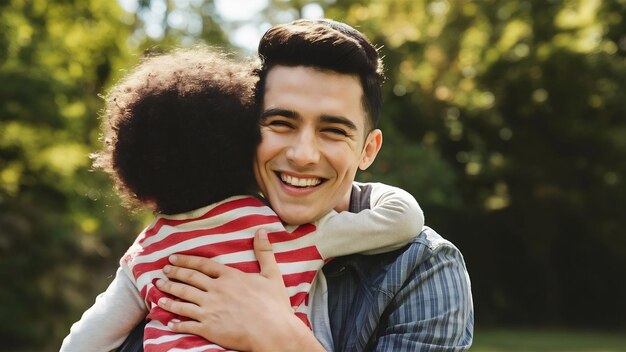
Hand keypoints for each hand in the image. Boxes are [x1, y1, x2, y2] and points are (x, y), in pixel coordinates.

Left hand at [155, 229, 323, 351]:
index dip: (186, 261)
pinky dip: (177, 323)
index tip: (172, 259)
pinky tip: (169, 323)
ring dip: (169, 296)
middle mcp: (216, 290)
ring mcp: (210, 310)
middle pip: (189, 280)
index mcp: (230, 276)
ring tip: (158, 293)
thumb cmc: (274, 305)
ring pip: (183, 301)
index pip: (202, 265)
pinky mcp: (209, 328)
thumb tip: (262, 230)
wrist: (273, 332)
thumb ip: (264, 252)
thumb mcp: (272, 274)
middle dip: (173, 275)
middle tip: (162, 272)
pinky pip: (187, 324)